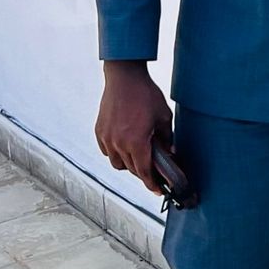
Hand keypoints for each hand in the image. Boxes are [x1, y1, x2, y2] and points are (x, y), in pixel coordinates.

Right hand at [97, 61, 172, 195]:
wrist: (124, 77)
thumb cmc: (146, 95)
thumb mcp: (164, 117)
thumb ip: (167, 138)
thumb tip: (169, 153)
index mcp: (136, 142)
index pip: (144, 172)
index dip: (152, 184)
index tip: (157, 190)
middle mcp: (118, 143)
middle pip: (131, 169)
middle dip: (143, 173)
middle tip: (154, 170)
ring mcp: (106, 138)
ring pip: (117, 163)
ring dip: (129, 163)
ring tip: (140, 155)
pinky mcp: (99, 131)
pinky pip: (107, 151)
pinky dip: (116, 153)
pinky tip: (126, 145)